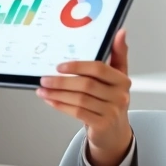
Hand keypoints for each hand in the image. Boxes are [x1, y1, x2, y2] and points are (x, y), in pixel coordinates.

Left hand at [37, 28, 132, 165]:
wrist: (115, 133)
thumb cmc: (111, 101)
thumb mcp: (117, 77)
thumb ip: (118, 54)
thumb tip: (120, 32)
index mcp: (122, 80)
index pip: (99, 69)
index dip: (78, 66)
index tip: (60, 66)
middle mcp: (119, 95)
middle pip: (86, 85)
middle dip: (62, 81)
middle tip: (45, 79)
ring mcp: (112, 111)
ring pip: (80, 99)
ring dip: (57, 94)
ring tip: (43, 90)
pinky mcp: (102, 124)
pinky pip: (78, 112)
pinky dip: (61, 106)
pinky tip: (51, 101)